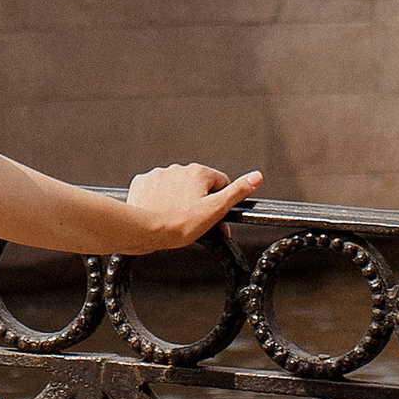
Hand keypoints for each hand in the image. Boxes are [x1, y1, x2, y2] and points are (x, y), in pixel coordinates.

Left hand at [123, 161, 263, 251]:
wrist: (142, 229)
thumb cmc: (178, 224)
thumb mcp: (215, 210)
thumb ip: (236, 192)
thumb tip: (256, 177)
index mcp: (198, 172)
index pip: (220, 183)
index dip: (220, 202)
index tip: (214, 217)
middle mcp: (178, 168)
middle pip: (197, 186)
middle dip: (199, 202)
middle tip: (194, 223)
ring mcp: (158, 175)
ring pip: (176, 188)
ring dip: (178, 200)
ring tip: (174, 219)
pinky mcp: (143, 183)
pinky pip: (156, 190)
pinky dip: (159, 200)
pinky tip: (159, 212)